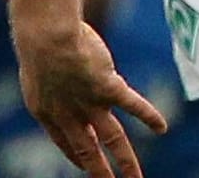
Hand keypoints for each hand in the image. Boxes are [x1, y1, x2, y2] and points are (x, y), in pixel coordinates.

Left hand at [17, 22, 166, 177]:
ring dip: (127, 162)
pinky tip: (162, 127)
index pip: (64, 142)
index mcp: (46, 109)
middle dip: (100, 170)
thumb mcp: (36, 58)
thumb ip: (49, 70)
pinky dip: (149, 116)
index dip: (75, 155)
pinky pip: (134, 106)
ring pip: (114, 139)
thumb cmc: (38, 35)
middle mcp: (68, 113)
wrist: (45, 35)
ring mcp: (90, 103)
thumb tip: (58, 61)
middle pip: (88, 151)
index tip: (82, 164)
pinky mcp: (110, 88)